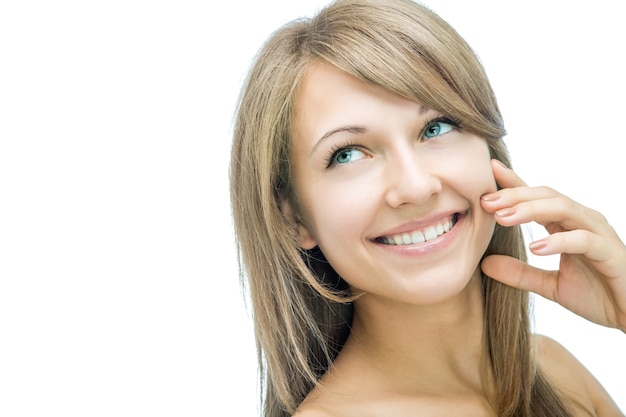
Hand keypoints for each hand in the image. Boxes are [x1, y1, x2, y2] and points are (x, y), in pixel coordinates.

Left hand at [480, 159, 625, 331]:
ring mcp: (598, 233)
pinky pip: (584, 239)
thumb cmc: (598, 295)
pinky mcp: (609, 251)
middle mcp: (582, 221)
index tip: (488, 172)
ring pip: (564, 208)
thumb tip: (484, 264)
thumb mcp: (549, 286)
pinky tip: (536, 247)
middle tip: (485, 202)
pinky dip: (558, 241)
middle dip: (514, 196)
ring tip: (504, 218)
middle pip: (546, 196)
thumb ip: (519, 274)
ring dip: (531, 210)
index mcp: (566, 225)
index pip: (537, 197)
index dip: (513, 183)